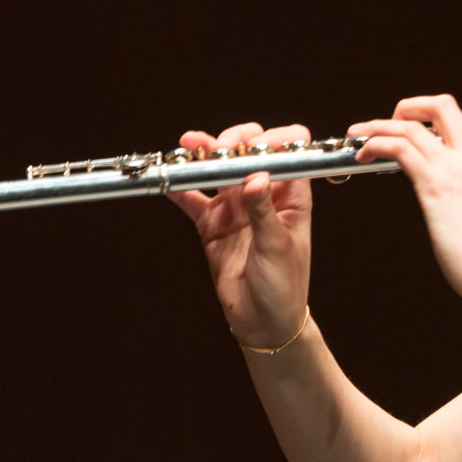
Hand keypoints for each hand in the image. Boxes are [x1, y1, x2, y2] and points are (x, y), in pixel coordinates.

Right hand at [169, 122, 312, 347]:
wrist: (263, 321)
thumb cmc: (285, 285)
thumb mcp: (277, 247)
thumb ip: (263, 212)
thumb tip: (255, 177)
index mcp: (291, 195)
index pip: (290, 151)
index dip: (276, 140)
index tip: (257, 145)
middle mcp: (264, 194)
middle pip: (250, 152)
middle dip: (235, 142)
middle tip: (220, 148)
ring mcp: (236, 207)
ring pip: (218, 170)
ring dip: (204, 155)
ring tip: (190, 146)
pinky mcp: (212, 224)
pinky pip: (193, 199)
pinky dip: (180, 187)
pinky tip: (169, 178)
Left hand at [347, 95, 461, 304]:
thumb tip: (460, 192)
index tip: (449, 129)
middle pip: (444, 103)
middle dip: (411, 106)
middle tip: (394, 126)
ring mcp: (455, 169)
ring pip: (412, 123)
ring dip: (379, 124)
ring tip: (362, 135)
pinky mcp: (435, 185)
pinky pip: (400, 147)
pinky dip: (375, 142)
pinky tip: (365, 155)